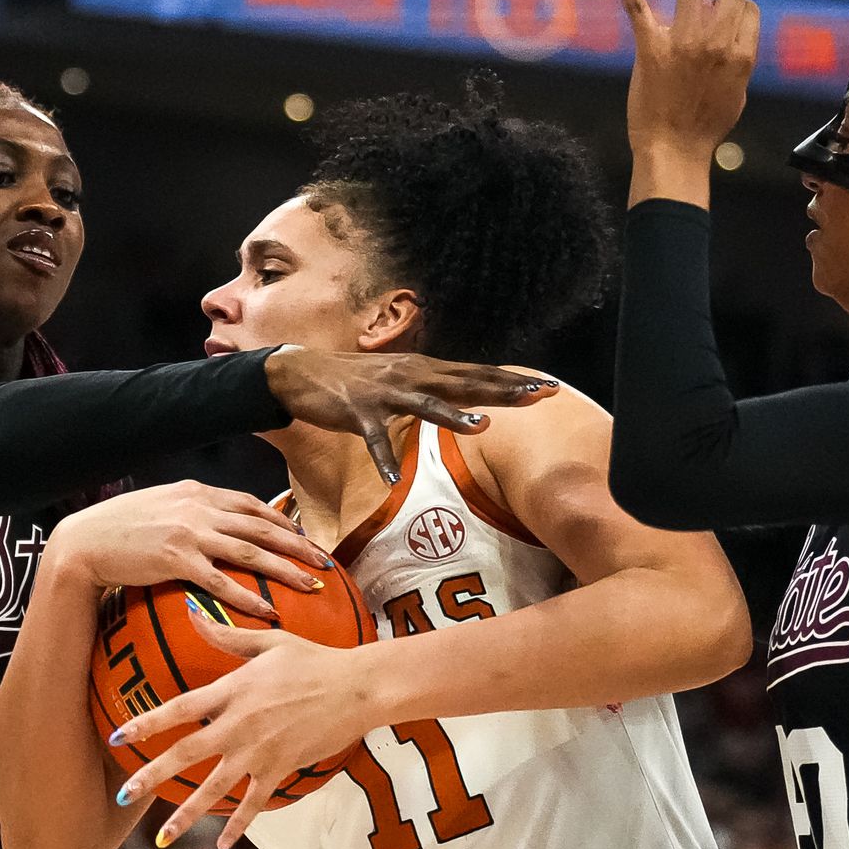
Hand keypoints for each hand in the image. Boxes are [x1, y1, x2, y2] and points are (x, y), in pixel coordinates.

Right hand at [51, 481, 335, 620]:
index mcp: (197, 492)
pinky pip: (221, 581)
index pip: (251, 504)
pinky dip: (248, 596)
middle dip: (298, 544)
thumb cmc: (118, 527)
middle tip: (325, 562)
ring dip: (285, 569)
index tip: (304, 537)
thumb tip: (215, 520)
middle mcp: (199, 507)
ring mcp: (189, 532)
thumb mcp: (160, 505)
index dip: (282, 521)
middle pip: (262, 526)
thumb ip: (190, 508)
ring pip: (250, 551)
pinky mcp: (176, 559)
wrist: (83, 542)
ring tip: (312, 585)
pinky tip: (269, 611)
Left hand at [112, 604, 381, 848]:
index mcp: (232, 690)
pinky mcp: (281, 768)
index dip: (146, 723)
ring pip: (214, 788)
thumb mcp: (269, 641)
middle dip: (151, 776)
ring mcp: (259, 751)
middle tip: (122, 795)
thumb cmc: (314, 659)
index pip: (178, 708)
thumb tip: (191, 612)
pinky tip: (222, 844)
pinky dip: (238, 825)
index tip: (117, 737)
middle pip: (186, 753)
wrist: (357, 687)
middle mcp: (239, 724)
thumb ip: (225, 635)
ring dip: (185, 815)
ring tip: (161, 838)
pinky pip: (254, 803)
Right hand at [263, 348, 556, 483]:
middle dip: (503, 391)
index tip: (549, 387)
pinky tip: (393, 478)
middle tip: (541, 395)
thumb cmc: (355, 381)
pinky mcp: (357, 413)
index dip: (512, 381)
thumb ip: (433, 388)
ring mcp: (384, 394)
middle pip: (464, 384)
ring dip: (453, 417)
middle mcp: (410, 377)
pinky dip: (383, 460)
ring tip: (483, 426)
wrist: (299, 372)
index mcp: (424, 371)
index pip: (476, 375)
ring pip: (426, 406)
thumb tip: (468, 397)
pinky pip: (373, 442)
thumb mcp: (400, 380)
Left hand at [613, 0, 760, 202]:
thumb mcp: (737, 93)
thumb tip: (733, 29)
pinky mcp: (650, 47)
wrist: (673, 150)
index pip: (747, 8)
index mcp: (741, 53)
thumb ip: (738, 59)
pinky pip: (636, 5)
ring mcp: (682, 41)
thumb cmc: (705, 129)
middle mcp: (715, 41)